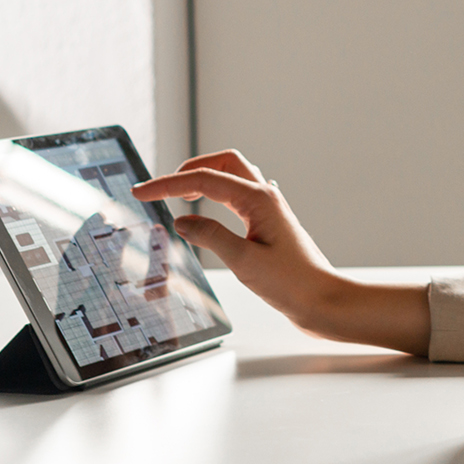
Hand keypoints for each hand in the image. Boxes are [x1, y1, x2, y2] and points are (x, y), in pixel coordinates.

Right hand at [131, 150, 430, 355]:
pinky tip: (208, 207)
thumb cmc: (291, 284)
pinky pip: (239, 194)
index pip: (204, 180)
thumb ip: (210, 237)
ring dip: (205, 177)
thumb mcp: (243, 262)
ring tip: (179, 193)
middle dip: (189, 168)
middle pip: (223, 162)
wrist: (322, 300)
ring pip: (233, 175)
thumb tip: (182, 221)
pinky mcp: (269, 223)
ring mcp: (269, 208)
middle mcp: (265, 197)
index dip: (168, 184)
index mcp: (258, 200)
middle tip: (162, 186)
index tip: (140, 191)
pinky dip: (217, 193)